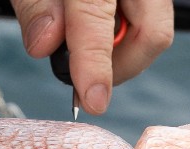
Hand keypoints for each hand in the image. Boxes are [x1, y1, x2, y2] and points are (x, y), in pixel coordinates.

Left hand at [13, 0, 175, 114]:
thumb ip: (35, 4)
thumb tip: (45, 46)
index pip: (98, 20)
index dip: (96, 65)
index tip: (93, 99)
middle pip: (153, 33)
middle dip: (120, 67)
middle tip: (85, 79)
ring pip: (154, 28)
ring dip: (121, 49)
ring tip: (84, 47)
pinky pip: (147, 17)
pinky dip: (122, 31)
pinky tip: (93, 27)